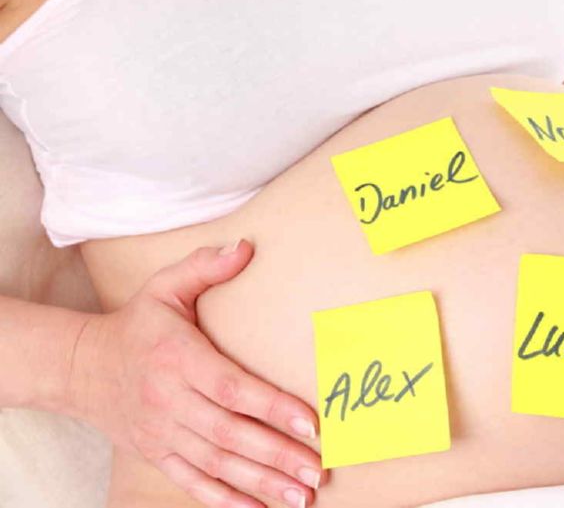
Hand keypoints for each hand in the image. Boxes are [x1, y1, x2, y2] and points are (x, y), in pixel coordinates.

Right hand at [71, 240, 320, 507]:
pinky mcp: (156, 454)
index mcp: (177, 358)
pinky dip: (225, 500)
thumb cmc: (138, 324)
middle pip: (230, 434)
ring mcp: (161, 433)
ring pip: (216, 464)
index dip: (272, 408)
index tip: (311, 424)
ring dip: (261, 483)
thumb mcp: (165, 286)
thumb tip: (247, 246)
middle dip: (277, 455)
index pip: (232, 388)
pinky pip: (192, 482)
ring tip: (301, 496)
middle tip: (318, 471)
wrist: (80, 367)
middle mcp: (169, 400)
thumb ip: (205, 266)